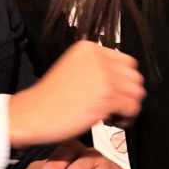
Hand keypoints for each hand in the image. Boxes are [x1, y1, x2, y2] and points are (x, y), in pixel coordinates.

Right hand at [7, 41, 145, 147]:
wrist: (32, 114)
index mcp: (89, 48)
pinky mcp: (106, 97)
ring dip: (127, 106)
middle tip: (112, 105)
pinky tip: (109, 120)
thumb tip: (123, 79)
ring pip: (136, 92)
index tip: (114, 91)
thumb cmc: (48, 99)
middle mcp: (98, 59)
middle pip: (134, 76)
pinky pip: (132, 107)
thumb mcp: (72, 69)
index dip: (122, 80)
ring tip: (111, 113)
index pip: (126, 61)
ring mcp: (103, 77)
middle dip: (126, 93)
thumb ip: (96, 68)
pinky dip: (125, 118)